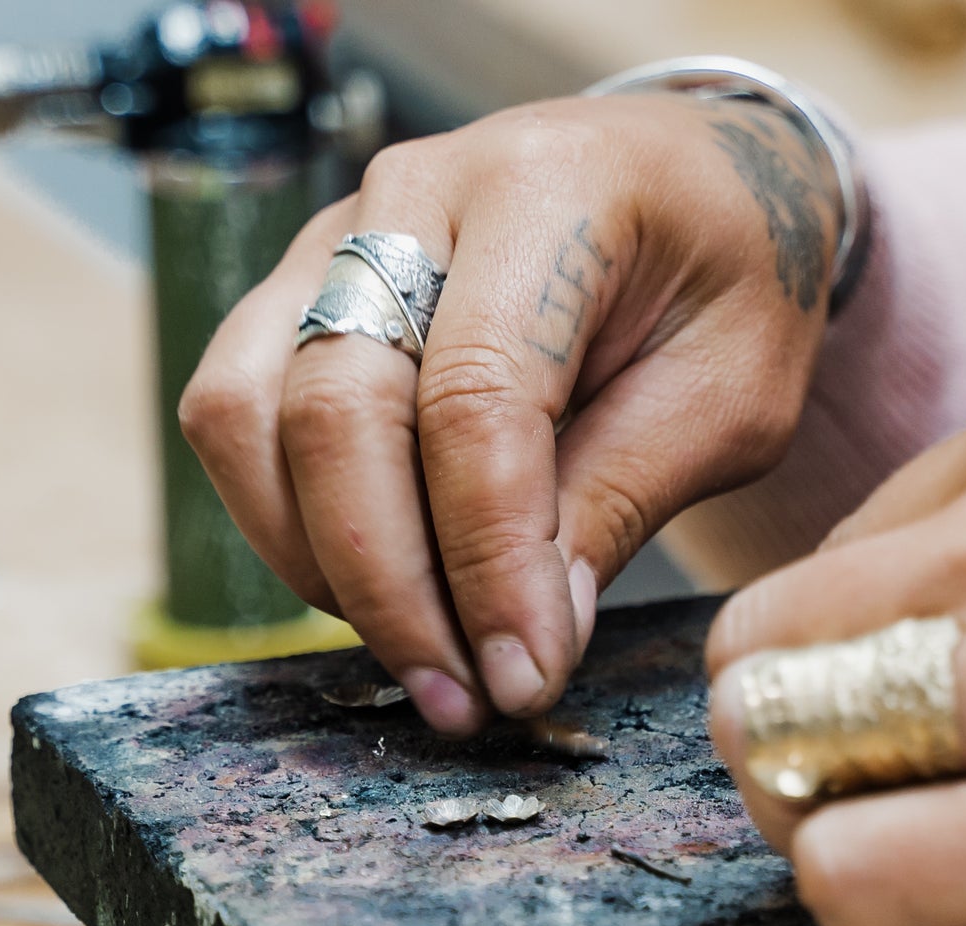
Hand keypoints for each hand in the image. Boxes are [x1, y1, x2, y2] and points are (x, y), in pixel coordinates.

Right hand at [179, 96, 842, 734]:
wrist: (692, 184)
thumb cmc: (726, 278)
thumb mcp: (733, 393)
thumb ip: (625, 496)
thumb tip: (522, 639)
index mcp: (548, 190)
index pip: (475, 399)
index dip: (485, 560)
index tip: (522, 678)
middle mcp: (414, 195)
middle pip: (338, 410)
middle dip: (393, 587)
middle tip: (463, 701)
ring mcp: (333, 237)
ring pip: (247, 417)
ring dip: (319, 566)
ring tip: (425, 657)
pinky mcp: (291, 290)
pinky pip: (233, 420)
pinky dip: (285, 527)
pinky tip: (378, 590)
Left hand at [707, 367, 965, 925]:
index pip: (852, 547)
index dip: (880, 656)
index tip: (954, 717)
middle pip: (775, 645)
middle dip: (811, 741)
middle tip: (897, 802)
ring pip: (779, 756)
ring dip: (837, 828)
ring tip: (946, 868)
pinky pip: (849, 883)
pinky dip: (883, 925)